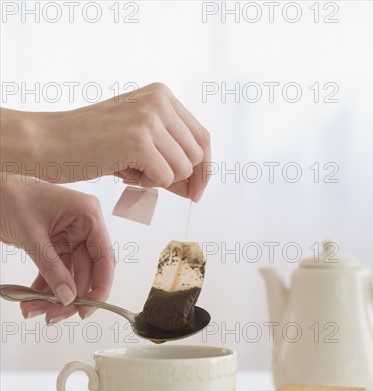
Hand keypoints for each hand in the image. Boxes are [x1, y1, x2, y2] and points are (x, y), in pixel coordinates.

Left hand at [0, 177, 115, 322]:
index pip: (104, 257)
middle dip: (69, 296)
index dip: (100, 286)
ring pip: (70, 276)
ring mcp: (71, 237)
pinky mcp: (57, 245)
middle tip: (52, 316)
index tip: (87, 309)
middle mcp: (84, 227)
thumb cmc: (10, 197)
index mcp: (88, 215)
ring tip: (33, 310)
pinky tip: (30, 300)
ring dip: (53, 296)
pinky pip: (56, 272)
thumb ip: (52, 268)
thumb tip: (68, 298)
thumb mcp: (32, 236)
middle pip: (87, 272)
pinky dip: (44, 287)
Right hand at [1, 83, 210, 201]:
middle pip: (198, 155)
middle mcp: (160, 100)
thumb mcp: (136, 142)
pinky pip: (165, 178)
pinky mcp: (139, 141)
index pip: (202, 137)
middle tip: (150, 181)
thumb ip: (169, 157)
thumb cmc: (89, 144)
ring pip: (183, 169)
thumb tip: (196, 186)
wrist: (48, 142)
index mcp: (162, 95)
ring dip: (158, 180)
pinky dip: (145, 184)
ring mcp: (150, 119)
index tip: (196, 191)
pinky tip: (121, 171)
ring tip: (128, 169)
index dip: (203, 169)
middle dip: (181, 178)